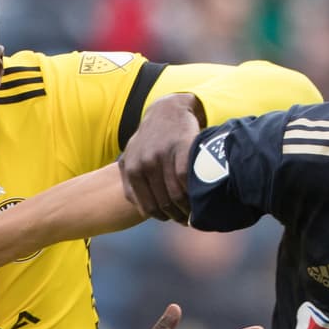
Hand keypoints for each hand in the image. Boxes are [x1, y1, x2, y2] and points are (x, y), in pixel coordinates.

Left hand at [119, 93, 201, 221]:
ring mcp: (163, 155)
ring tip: (194, 211)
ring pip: (176, 194)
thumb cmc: (151, 138)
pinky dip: (193, 192)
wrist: (168, 109)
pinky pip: (187, 179)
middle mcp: (145, 162)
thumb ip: (130, 182)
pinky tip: (198, 195)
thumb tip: (140, 209)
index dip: (162, 217)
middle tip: (186, 218)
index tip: (172, 218)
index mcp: (131, 169)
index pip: (147, 207)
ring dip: (187, 208)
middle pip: (164, 203)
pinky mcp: (181, 147)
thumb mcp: (132, 157)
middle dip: (176, 215)